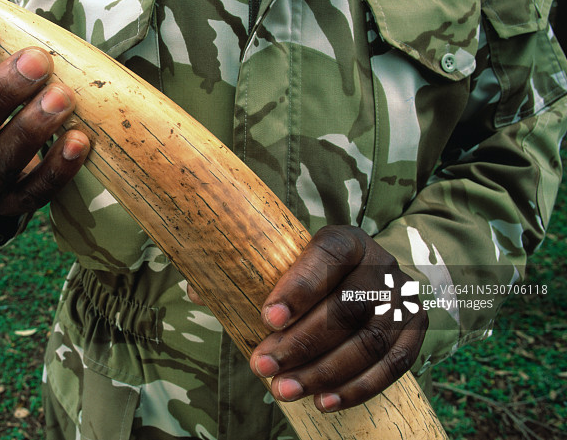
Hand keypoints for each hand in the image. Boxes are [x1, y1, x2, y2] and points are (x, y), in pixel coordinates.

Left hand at [249, 225, 426, 411]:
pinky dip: (356, 388)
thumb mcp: (297, 263)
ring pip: (369, 341)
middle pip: (347, 307)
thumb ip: (272, 282)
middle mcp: (381, 266)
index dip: (300, 288)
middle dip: (302, 343)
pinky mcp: (415, 330)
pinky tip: (323, 401)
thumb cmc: (316, 277)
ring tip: (286, 388)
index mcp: (349, 241)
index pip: (328, 256)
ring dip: (323, 372)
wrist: (364, 282)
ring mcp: (403, 298)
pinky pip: (391, 366)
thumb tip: (228, 309)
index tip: (269, 319)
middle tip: (265, 366)